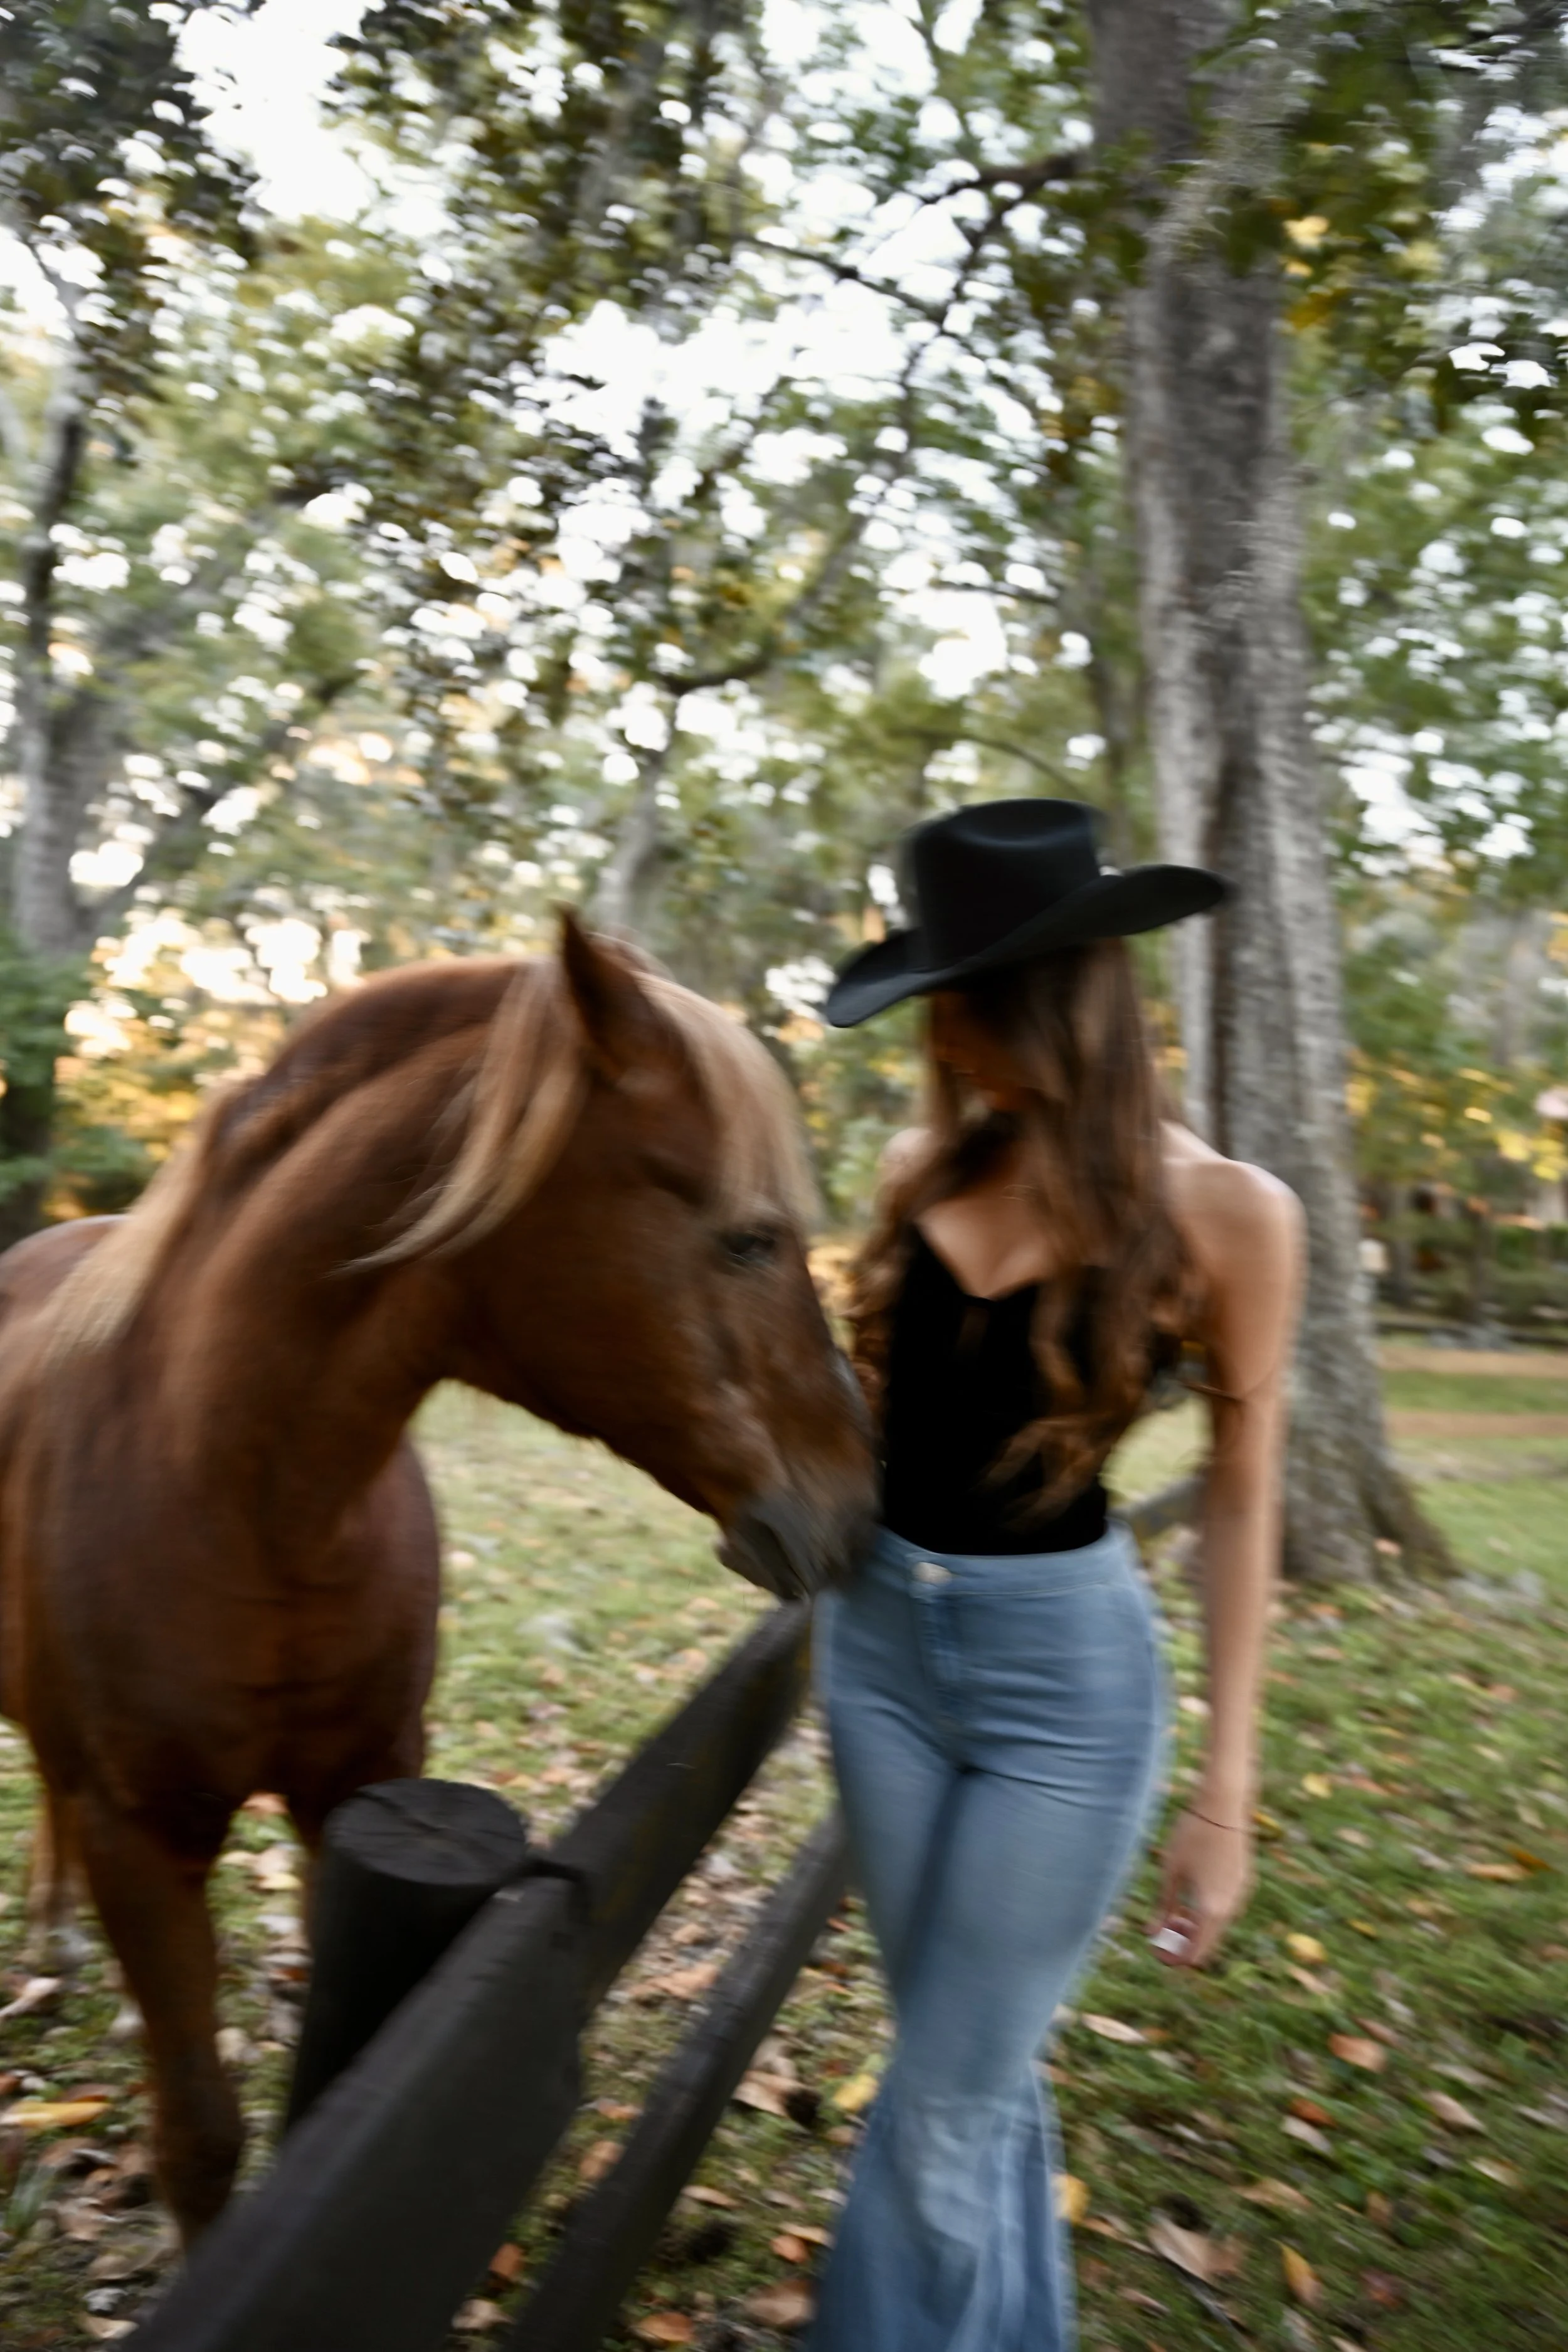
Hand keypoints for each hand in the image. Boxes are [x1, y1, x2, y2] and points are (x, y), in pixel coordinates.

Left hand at [1150, 1807, 1253, 1968]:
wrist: (1223, 1805)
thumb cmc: (1191, 1835)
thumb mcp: (1170, 1872)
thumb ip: (1163, 1907)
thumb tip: (1150, 1934)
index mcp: (1211, 1910)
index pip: (1194, 1955)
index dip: (1173, 1957)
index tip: (1154, 1947)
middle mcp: (1231, 1909)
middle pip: (1206, 1944)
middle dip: (1182, 1943)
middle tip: (1160, 1930)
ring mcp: (1240, 1896)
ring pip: (1217, 1926)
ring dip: (1195, 1927)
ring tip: (1173, 1911)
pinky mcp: (1244, 1883)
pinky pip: (1224, 1909)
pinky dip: (1207, 1912)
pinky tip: (1191, 1895)